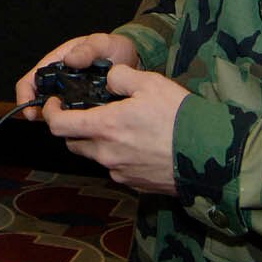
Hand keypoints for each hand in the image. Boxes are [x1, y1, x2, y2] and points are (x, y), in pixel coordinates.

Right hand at [13, 32, 137, 121]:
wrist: (131, 58)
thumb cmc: (111, 47)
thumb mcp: (100, 43)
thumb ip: (87, 49)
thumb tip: (69, 60)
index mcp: (56, 63)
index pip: (30, 81)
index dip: (25, 96)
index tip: (31, 112)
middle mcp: (59, 80)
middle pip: (39, 100)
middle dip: (42, 114)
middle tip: (55, 123)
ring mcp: (70, 93)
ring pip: (56, 111)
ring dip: (59, 119)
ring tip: (70, 127)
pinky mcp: (83, 104)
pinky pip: (73, 116)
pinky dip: (74, 123)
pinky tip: (83, 128)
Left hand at [45, 62, 188, 195]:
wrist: (211, 156)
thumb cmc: (180, 118)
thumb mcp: (150, 82)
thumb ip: (120, 77)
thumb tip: (108, 80)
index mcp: (105, 127)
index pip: (59, 125)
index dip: (50, 113)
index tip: (54, 104)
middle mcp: (107, 154)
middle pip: (73, 142)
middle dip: (73, 127)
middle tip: (87, 112)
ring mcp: (121, 172)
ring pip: (94, 156)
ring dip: (96, 142)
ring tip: (117, 126)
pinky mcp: (135, 184)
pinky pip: (115, 168)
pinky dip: (117, 155)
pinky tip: (136, 144)